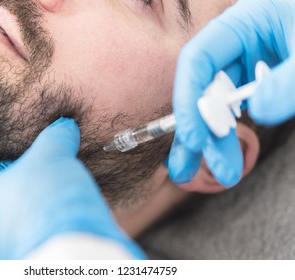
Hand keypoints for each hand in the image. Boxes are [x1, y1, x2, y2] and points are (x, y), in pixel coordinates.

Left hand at [0, 118, 143, 259]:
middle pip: (5, 195)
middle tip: (53, 180)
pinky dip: (46, 230)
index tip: (41, 162)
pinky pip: (31, 239)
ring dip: (40, 209)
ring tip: (61, 202)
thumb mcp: (51, 157)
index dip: (19, 160)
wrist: (70, 256)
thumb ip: (54, 137)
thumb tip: (65, 126)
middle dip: (31, 185)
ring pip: (19, 220)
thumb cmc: (47, 203)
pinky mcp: (17, 265)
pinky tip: (63, 223)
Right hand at [168, 0, 294, 185]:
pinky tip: (223, 154)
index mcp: (242, 24)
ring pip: (218, 105)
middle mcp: (236, 47)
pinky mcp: (258, 83)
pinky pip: (236, 110)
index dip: (189, 100)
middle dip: (197, 133)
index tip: (194, 138)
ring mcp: (246, 66)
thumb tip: (260, 112)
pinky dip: (229, 134)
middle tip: (186, 171)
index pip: (197, 60)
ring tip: (214, 173)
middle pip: (203, 90)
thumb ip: (289, 79)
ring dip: (213, 141)